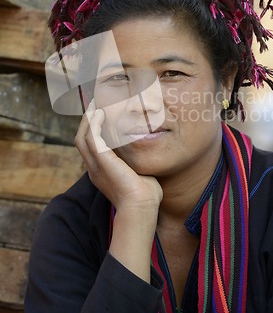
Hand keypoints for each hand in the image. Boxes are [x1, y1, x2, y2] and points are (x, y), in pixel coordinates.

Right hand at [75, 102, 162, 281]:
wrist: (142, 209)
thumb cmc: (146, 196)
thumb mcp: (140, 174)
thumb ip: (139, 162)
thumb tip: (151, 151)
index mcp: (101, 172)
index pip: (91, 146)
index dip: (94, 130)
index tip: (102, 114)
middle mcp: (94, 169)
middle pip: (82, 139)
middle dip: (88, 121)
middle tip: (96, 104)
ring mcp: (95, 166)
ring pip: (83, 136)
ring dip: (89, 119)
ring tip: (97, 104)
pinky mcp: (101, 162)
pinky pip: (91, 138)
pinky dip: (94, 124)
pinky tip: (101, 112)